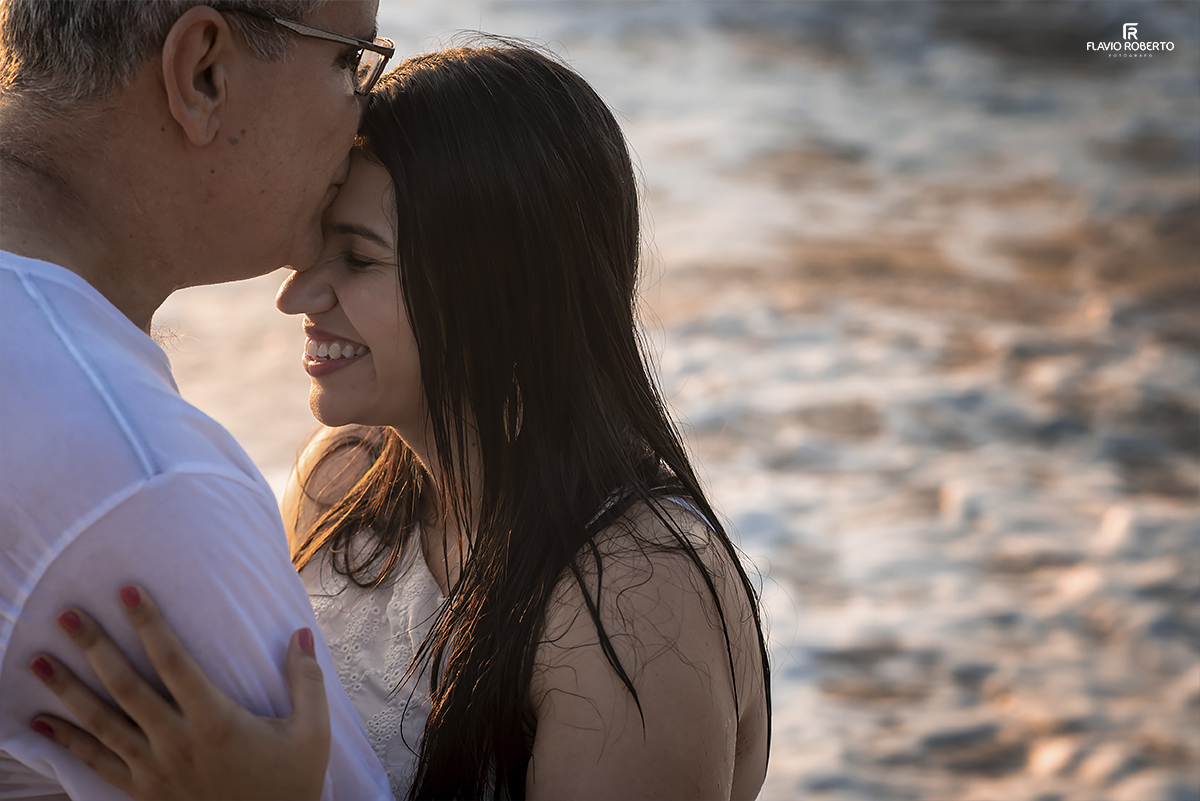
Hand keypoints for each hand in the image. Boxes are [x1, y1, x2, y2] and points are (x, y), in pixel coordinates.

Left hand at [28, 585, 330, 800]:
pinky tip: (41, 723)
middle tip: (66, 615)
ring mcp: (154, 768)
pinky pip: (96, 762)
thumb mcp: (312, 733)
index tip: (128, 591)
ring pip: (101, 722)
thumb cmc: (290, 783)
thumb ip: (307, 680)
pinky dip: (67, 740)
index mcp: (215, 720)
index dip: (148, 624)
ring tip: (38, 660)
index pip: (173, 661)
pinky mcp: (142, 790)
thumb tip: (301, 634)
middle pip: (125, 686)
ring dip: (66, 689)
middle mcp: (176, 741)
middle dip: (93, 647)